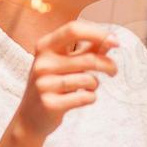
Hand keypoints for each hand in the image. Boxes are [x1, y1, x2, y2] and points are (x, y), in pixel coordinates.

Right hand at [14, 21, 118, 138]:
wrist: (30, 117)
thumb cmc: (53, 84)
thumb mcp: (66, 63)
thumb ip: (88, 50)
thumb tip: (112, 40)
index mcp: (45, 47)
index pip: (74, 30)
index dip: (98, 33)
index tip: (116, 42)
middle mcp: (42, 63)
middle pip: (88, 59)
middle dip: (108, 65)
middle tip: (113, 71)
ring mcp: (44, 84)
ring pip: (88, 80)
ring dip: (95, 85)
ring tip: (88, 88)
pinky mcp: (50, 104)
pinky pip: (85, 97)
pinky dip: (91, 98)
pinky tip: (83, 98)